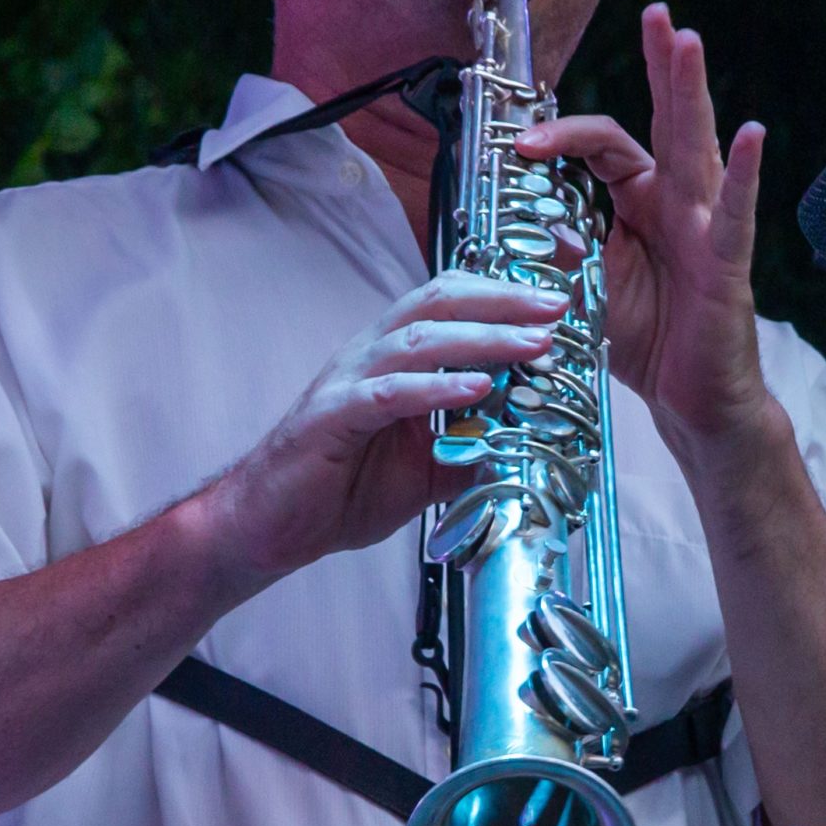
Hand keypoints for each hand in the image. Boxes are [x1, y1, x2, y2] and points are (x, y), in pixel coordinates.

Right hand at [207, 273, 569, 581]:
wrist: (270, 528)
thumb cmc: (340, 492)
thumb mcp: (427, 472)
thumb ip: (472, 452)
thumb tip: (530, 450)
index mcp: (392, 358)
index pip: (449, 304)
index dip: (501, 296)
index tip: (555, 303)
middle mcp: (370, 356)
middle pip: (438, 303)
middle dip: (502, 302)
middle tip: (555, 308)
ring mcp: (348, 382)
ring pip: (419, 340)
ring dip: (483, 339)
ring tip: (533, 344)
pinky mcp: (332, 416)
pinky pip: (390, 393)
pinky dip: (436, 387)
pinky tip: (477, 388)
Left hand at [515, 3, 773, 454]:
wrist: (692, 401)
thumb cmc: (645, 338)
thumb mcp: (585, 284)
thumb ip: (558, 248)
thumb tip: (521, 219)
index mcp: (640, 201)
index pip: (604, 146)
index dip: (562, 137)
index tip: (519, 142)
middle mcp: (678, 201)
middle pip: (665, 120)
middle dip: (661, 65)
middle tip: (656, 12)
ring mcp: (708, 225)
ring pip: (698, 148)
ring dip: (692, 92)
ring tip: (688, 41)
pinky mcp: (729, 261)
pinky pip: (737, 212)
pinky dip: (746, 172)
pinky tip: (753, 133)